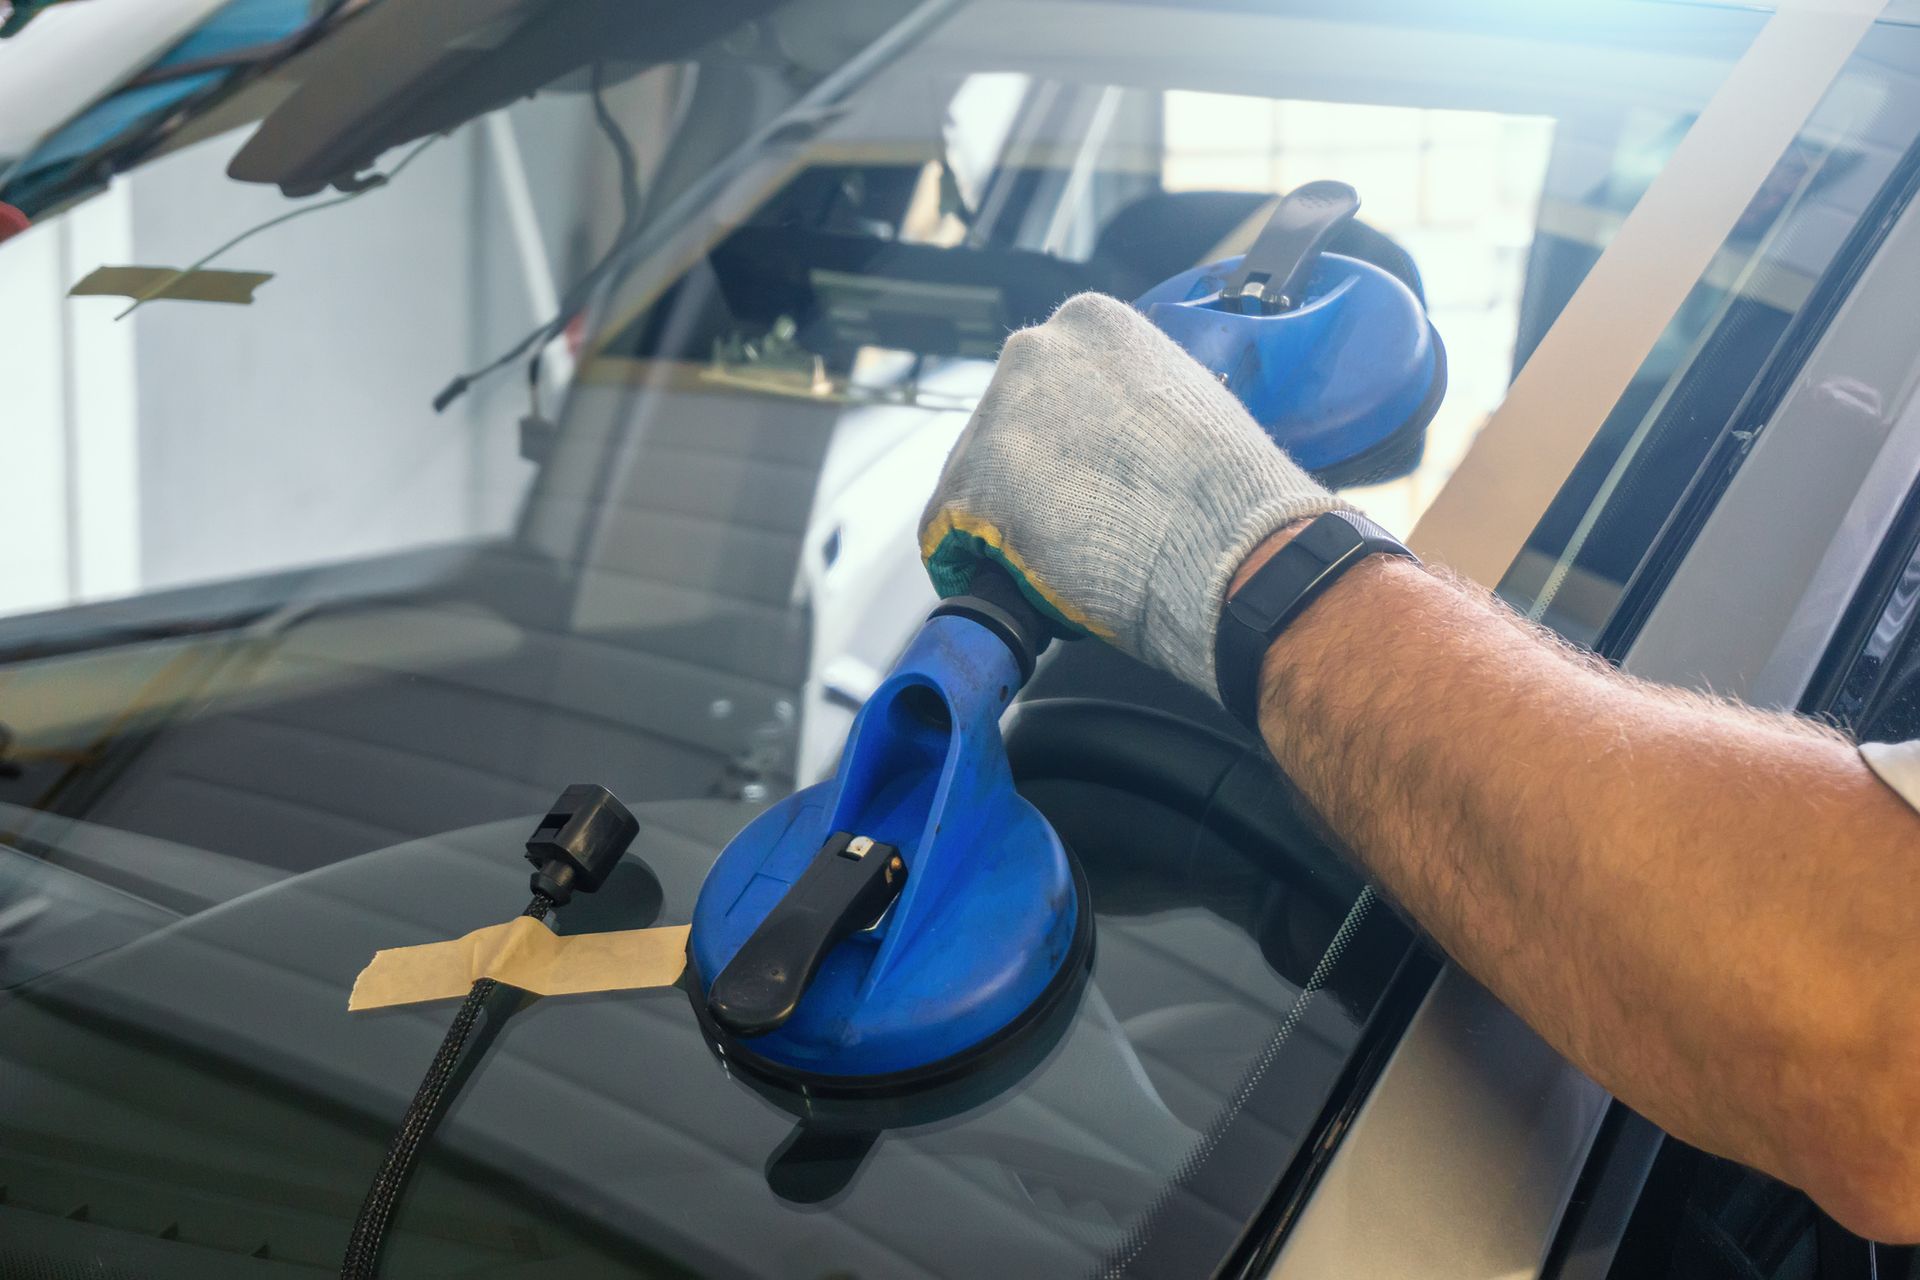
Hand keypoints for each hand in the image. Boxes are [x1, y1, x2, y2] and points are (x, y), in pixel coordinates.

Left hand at [919, 292, 1346, 695]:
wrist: (1234, 551)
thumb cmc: (1229, 493)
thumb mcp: (1186, 402)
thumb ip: (1131, 403)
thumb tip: (1108, 438)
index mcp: (1091, 321)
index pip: (1048, 382)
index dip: (1061, 441)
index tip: (1078, 476)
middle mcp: (1034, 351)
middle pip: (1004, 423)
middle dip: (1027, 475)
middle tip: (1068, 524)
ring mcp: (997, 415)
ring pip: (973, 475)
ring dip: (1002, 518)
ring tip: (1055, 556)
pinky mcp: (971, 485)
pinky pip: (947, 531)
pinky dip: (971, 561)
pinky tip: (1013, 580)